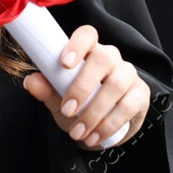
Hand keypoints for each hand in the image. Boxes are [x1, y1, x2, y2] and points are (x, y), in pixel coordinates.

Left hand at [23, 24, 150, 149]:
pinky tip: (94, 137)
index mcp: (90, 51)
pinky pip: (128, 106)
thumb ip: (47, 90)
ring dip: (94, 111)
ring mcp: (129, 74)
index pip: (87, 35)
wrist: (103, 129)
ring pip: (116, 84)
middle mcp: (112, 58)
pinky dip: (108, 124)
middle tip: (67, 109)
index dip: (77, 44)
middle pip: (103, 58)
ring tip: (78, 132)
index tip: (63, 63)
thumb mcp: (59, 100)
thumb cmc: (80, 106)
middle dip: (82, 86)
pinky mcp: (141, 94)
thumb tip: (31, 81)